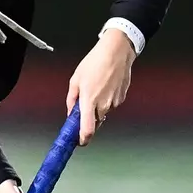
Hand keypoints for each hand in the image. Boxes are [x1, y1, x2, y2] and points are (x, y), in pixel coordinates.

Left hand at [66, 28, 135, 145]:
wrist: (117, 52)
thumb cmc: (95, 62)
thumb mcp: (75, 79)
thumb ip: (71, 99)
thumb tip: (70, 112)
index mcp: (89, 100)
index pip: (87, 130)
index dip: (82, 139)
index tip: (79, 141)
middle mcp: (103, 105)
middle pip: (95, 123)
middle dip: (88, 120)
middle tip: (84, 106)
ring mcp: (114, 103)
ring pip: (103, 114)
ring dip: (98, 108)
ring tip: (96, 88)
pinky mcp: (121, 99)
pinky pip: (111, 105)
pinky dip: (106, 100)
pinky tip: (105, 86)